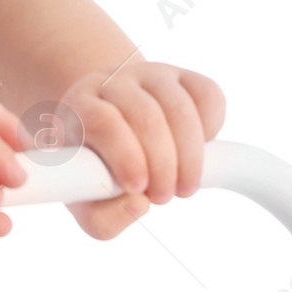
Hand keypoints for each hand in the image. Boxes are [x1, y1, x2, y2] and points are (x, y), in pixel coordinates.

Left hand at [47, 60, 225, 240]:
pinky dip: (211, 129)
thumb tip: (139, 205)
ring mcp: (150, 74)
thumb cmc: (96, 167)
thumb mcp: (85, 199)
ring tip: (184, 186)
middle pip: (146, 116)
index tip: (139, 188)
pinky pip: (207, 96)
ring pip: (180, 108)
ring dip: (190, 156)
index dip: (125, 156)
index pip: (103, 122)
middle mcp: (113, 81)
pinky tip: (199, 151)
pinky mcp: (184, 75)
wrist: (115, 126)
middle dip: (163, 165)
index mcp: (80, 105)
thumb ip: (101, 218)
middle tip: (165, 197)